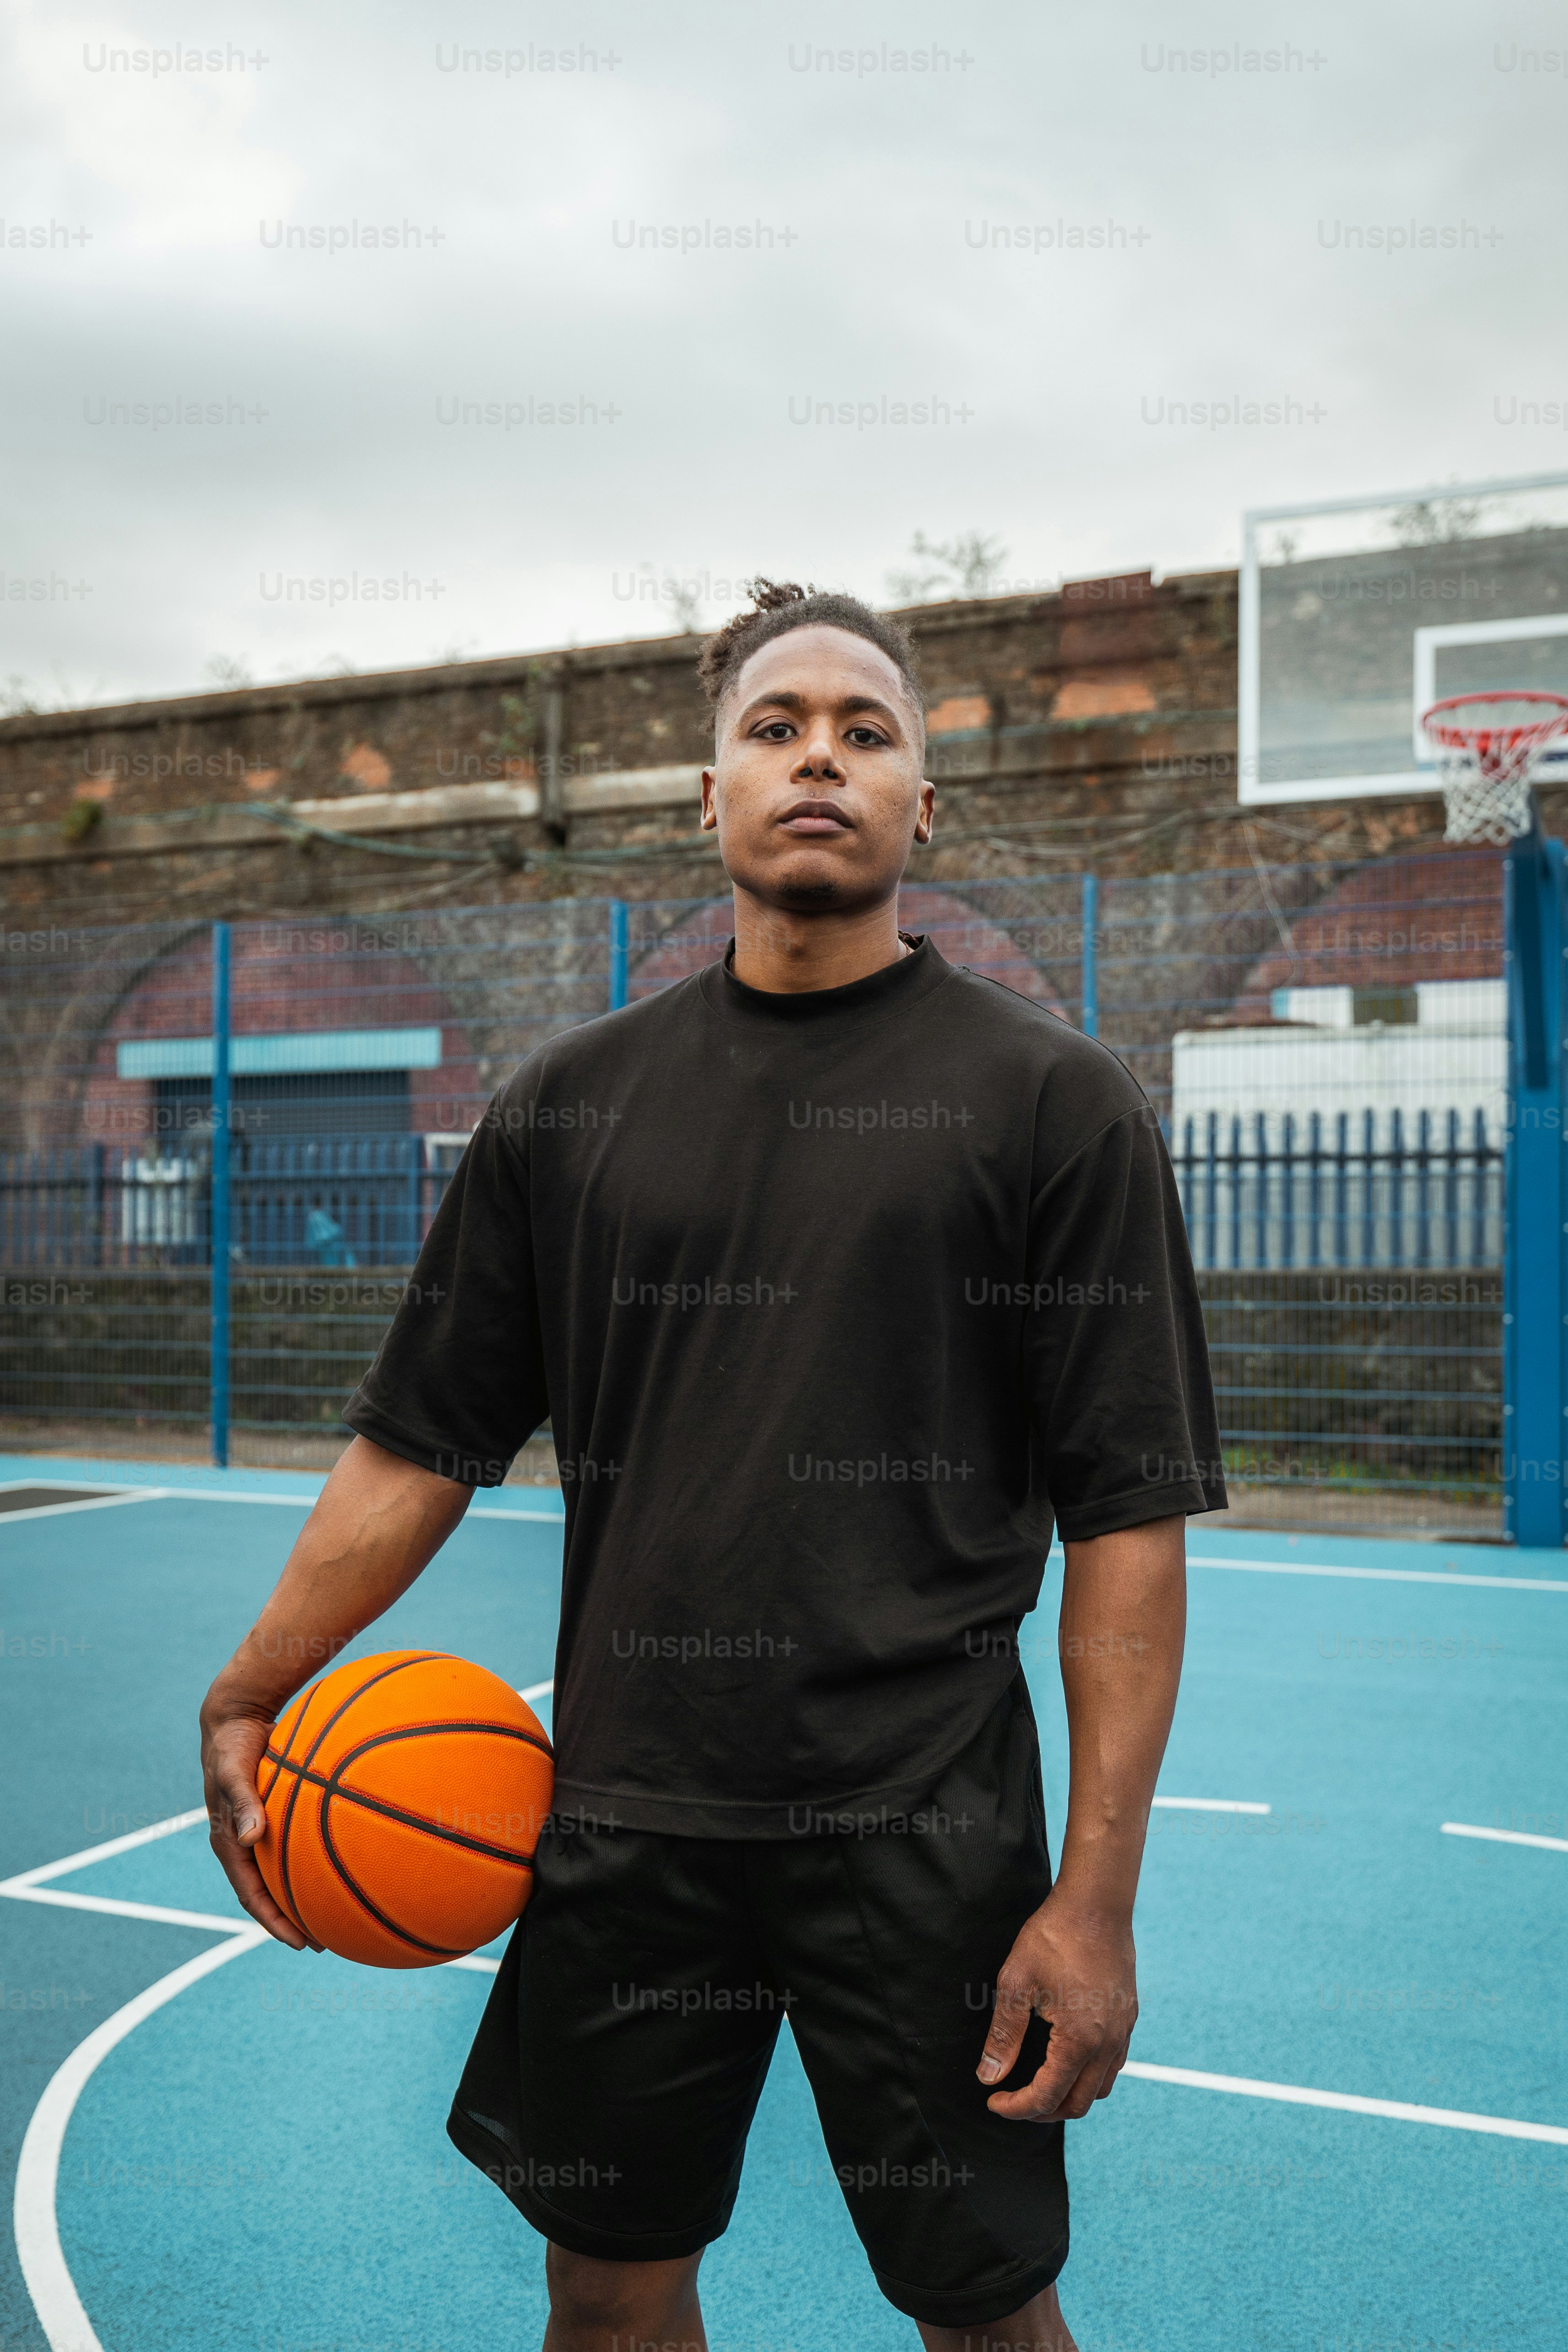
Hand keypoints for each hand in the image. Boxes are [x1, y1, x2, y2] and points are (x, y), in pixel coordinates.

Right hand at [200, 1695, 321, 1950]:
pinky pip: (291, 1849)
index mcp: (229, 1843)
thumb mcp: (232, 1771)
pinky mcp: (271, 1816)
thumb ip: (242, 1801)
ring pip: (281, 1875)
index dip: (274, 1922)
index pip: (252, 1896)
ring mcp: (257, 1832)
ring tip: (334, 1915)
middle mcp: (243, 1844)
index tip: (300, 1943)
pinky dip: (308, 1864)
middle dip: (292, 1920)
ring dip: (301, 1897)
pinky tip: (337, 1865)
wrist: (235, 1718)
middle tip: (323, 1942)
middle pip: (268, 1894)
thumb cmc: (232, 1745)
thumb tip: (251, 1837)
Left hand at [976, 1890, 1136, 2120]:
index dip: (1017, 2107)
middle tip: (1013, 2099)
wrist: (1096, 1904)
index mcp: (1079, 2039)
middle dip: (1042, 2110)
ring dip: (1069, 2096)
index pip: (1047, 2095)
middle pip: (1078, 2103)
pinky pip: (1113, 2065)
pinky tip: (1067, 2059)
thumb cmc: (1053, 1936)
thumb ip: (1003, 2034)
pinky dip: (1089, 2076)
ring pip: (1100, 2088)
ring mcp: (1123, 2031)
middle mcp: (1108, 2043)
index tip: (994, 2102)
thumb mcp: (1016, 1982)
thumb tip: (988, 2076)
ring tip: (1039, 2085)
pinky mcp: (1129, 2017)